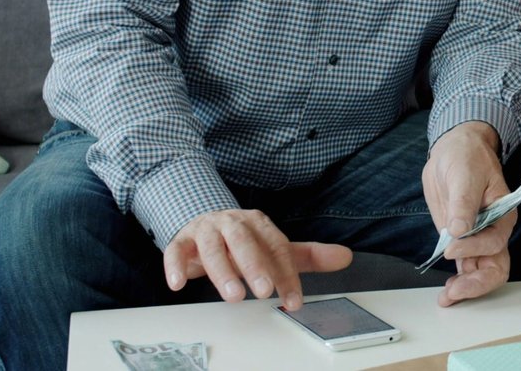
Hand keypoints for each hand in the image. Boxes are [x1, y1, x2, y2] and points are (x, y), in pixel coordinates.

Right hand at [163, 209, 352, 309]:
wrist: (204, 221)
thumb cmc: (243, 241)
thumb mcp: (274, 247)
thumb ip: (308, 255)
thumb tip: (346, 256)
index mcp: (259, 223)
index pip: (276, 247)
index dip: (287, 274)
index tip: (294, 300)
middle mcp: (232, 223)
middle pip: (244, 242)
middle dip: (255, 266)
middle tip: (264, 291)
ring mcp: (206, 230)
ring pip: (212, 248)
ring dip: (221, 271)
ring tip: (233, 296)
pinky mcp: (182, 240)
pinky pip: (175, 250)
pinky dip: (175, 266)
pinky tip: (178, 285)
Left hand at [422, 121, 512, 306]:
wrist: (455, 150)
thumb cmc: (466, 156)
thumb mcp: (464, 173)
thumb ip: (463, 203)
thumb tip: (459, 230)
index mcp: (503, 213)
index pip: (495, 242)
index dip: (473, 248)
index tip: (451, 246)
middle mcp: (494, 230)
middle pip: (496, 267)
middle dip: (477, 283)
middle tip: (455, 291)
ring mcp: (478, 239)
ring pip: (482, 273)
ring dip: (467, 289)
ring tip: (447, 297)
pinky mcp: (462, 242)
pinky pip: (466, 269)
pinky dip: (458, 283)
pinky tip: (447, 292)